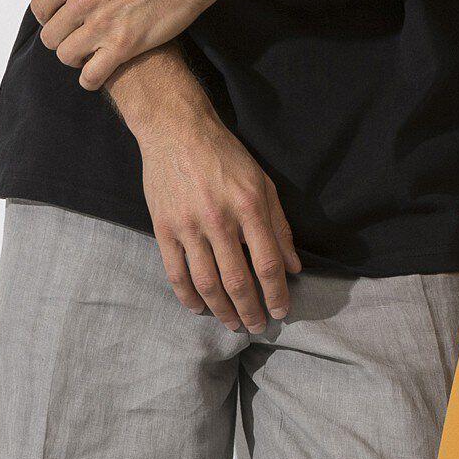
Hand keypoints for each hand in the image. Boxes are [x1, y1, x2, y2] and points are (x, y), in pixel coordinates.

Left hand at [26, 0, 228, 91]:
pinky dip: (90, 79)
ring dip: (75, 59)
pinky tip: (97, 74)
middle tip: (77, 38)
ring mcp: (101, 26)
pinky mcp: (123, 47)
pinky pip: (91, 76)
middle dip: (61, 39)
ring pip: (67, 57)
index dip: (48, 17)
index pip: (39, 7)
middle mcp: (82, 1)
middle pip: (51, 36)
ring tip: (89, 54)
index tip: (62, 18)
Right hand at [130, 87, 301, 329]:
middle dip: (251, 311)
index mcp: (249, 207)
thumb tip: (294, 267)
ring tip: (233, 324)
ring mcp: (189, 226)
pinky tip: (199, 308)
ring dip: (222, 311)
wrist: (176, 130)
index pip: (268, 263)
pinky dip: (187, 297)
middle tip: (257, 327)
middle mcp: (219, 220)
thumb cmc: (225, 156)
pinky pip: (176, 272)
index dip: (277, 294)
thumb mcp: (263, 184)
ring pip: (207, 283)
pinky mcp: (164, 228)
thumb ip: (280, 227)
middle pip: (238, 281)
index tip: (281, 311)